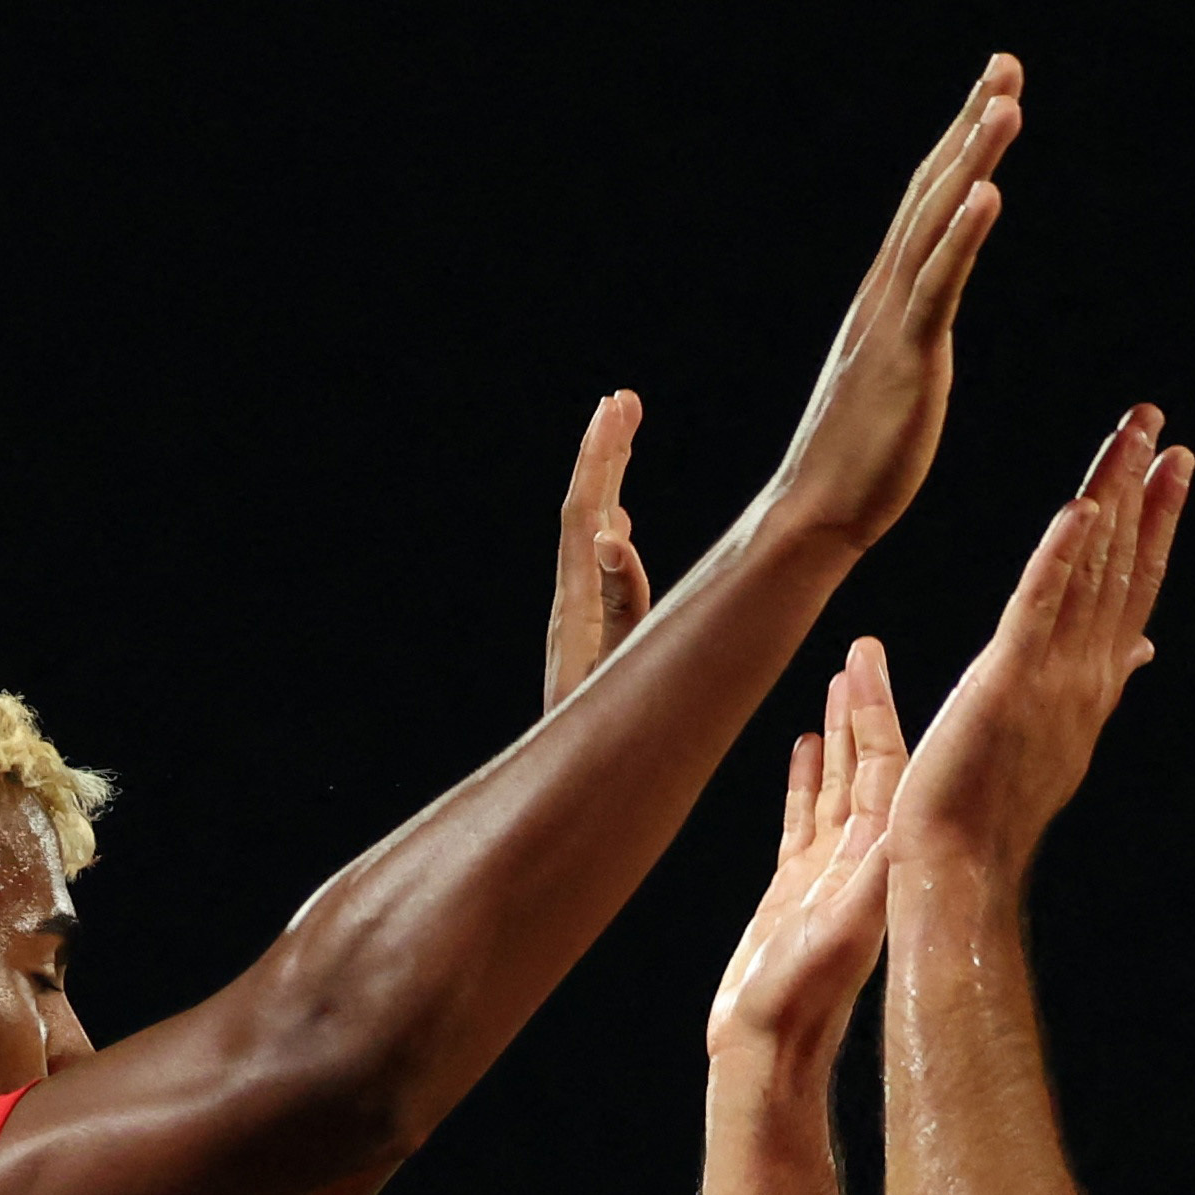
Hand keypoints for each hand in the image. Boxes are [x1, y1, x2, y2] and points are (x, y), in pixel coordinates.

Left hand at [542, 392, 653, 710]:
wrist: (572, 791)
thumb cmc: (593, 741)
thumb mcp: (611, 669)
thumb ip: (617, 606)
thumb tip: (610, 536)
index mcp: (577, 604)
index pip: (586, 513)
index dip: (602, 457)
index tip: (619, 404)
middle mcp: (573, 606)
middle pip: (586, 514)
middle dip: (604, 455)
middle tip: (623, 402)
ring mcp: (582, 623)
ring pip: (594, 539)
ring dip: (608, 485)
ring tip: (621, 436)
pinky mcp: (594, 642)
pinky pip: (604, 574)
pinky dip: (614, 536)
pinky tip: (619, 527)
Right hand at [711, 638, 908, 1064]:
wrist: (766, 1053)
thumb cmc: (799, 1000)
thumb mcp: (839, 930)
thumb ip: (865, 880)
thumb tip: (902, 829)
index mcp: (877, 861)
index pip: (886, 767)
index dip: (879, 709)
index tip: (870, 657)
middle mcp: (858, 861)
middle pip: (867, 765)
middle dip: (864, 706)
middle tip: (861, 646)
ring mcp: (825, 873)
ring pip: (835, 784)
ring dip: (838, 733)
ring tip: (838, 678)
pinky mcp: (791, 890)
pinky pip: (801, 818)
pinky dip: (805, 778)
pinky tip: (802, 744)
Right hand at [762, 59, 1022, 555]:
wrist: (816, 514)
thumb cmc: (856, 466)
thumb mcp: (892, 383)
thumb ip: (909, 343)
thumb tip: (922, 330)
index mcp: (885, 300)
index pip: (927, 205)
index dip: (960, 146)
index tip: (993, 92)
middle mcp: (883, 295)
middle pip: (931, 191)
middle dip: (970, 125)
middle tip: (1006, 64)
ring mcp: (891, 322)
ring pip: (936, 223)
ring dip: (971, 159)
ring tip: (1007, 104)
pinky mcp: (906, 358)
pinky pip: (937, 286)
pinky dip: (961, 236)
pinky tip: (987, 193)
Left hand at [891, 410, 1191, 871]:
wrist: (961, 868)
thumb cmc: (993, 808)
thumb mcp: (1061, 733)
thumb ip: (1100, 679)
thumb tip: (1144, 648)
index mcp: (1092, 683)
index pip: (1132, 588)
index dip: (1154, 525)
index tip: (1171, 470)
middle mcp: (1085, 675)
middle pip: (1121, 566)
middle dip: (1142, 492)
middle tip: (1157, 425)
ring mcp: (1052, 680)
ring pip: (1090, 574)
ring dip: (1111, 500)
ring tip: (1130, 440)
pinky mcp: (1008, 684)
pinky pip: (1038, 611)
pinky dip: (1060, 559)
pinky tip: (1078, 511)